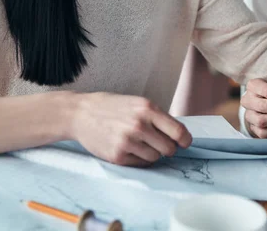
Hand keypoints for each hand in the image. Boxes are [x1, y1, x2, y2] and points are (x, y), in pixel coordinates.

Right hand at [70, 93, 191, 166]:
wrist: (81, 113)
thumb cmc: (114, 108)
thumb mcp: (139, 104)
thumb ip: (159, 118)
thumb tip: (181, 137)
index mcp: (147, 109)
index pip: (178, 131)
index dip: (185, 140)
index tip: (185, 143)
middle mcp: (138, 125)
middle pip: (169, 148)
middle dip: (167, 148)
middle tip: (159, 143)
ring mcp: (127, 141)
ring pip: (155, 158)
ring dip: (152, 153)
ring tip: (140, 143)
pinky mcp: (117, 156)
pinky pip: (140, 163)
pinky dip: (138, 158)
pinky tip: (128, 147)